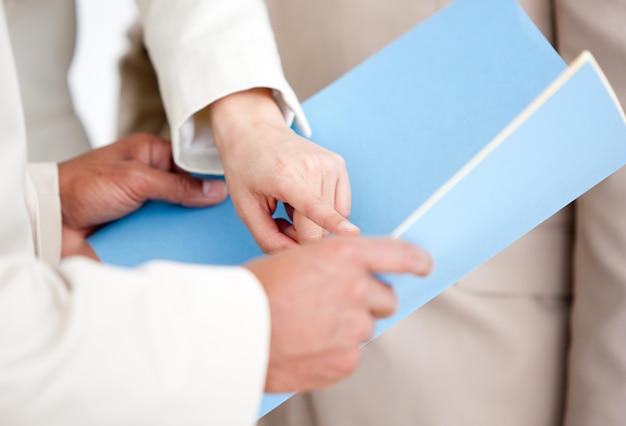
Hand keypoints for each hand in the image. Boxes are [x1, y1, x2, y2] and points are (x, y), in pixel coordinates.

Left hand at [58, 134, 227, 259]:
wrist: (50, 220)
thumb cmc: (82, 186)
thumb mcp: (136, 179)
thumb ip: (178, 186)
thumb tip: (215, 190)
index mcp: (150, 154)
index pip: (191, 164)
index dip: (210, 176)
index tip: (234, 189)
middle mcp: (150, 179)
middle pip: (189, 192)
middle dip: (203, 205)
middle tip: (229, 217)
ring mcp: (145, 205)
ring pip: (179, 215)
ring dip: (190, 226)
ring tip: (217, 236)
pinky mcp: (139, 228)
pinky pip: (165, 234)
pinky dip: (175, 240)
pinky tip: (192, 247)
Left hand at [209, 88, 359, 252]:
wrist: (256, 132)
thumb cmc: (248, 170)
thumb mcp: (246, 209)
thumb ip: (268, 240)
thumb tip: (297, 257)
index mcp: (285, 176)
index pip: (313, 206)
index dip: (332, 223)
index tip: (352, 234)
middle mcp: (313, 166)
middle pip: (320, 227)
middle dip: (301, 235)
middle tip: (280, 221)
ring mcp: (330, 164)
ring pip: (334, 221)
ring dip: (313, 225)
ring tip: (291, 207)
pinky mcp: (340, 165)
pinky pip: (341, 208)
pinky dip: (326, 213)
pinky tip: (305, 201)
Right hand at [245, 236, 432, 391]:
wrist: (230, 330)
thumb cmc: (255, 291)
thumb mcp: (297, 259)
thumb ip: (335, 266)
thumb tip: (357, 278)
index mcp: (344, 256)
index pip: (399, 254)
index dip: (415, 260)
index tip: (422, 265)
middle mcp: (356, 288)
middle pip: (386, 297)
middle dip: (367, 301)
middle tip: (334, 304)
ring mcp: (353, 327)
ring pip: (366, 328)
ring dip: (347, 327)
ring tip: (310, 326)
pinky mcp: (345, 360)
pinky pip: (352, 355)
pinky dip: (335, 352)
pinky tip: (307, 345)